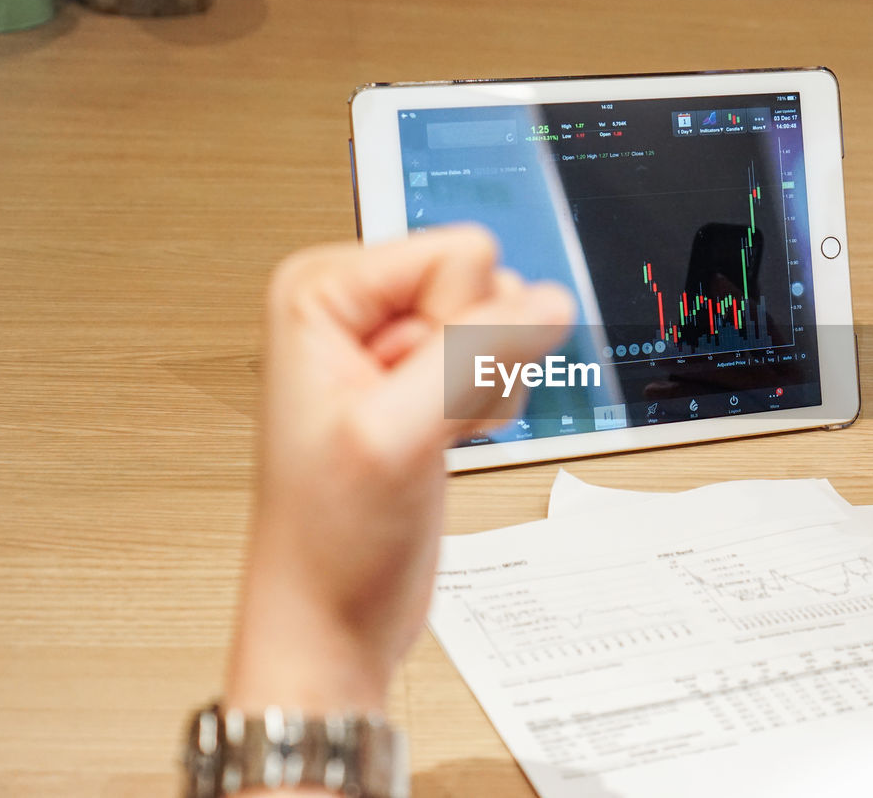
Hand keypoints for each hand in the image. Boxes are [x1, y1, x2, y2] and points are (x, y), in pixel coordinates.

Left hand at [226, 226, 574, 712]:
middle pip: (486, 284)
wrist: (335, 616)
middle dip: (475, 360)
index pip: (460, 256)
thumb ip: (474, 354)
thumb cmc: (330, 540)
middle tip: (419, 418)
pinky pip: (500, 363)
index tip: (409, 393)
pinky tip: (443, 442)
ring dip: (483, 390)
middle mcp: (357, 309)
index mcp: (324, 291)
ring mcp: (395, 347)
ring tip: (427, 433)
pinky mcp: (426, 382)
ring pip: (502, 325)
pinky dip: (488, 409)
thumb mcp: (396, 434)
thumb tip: (549, 300)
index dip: (457, 333)